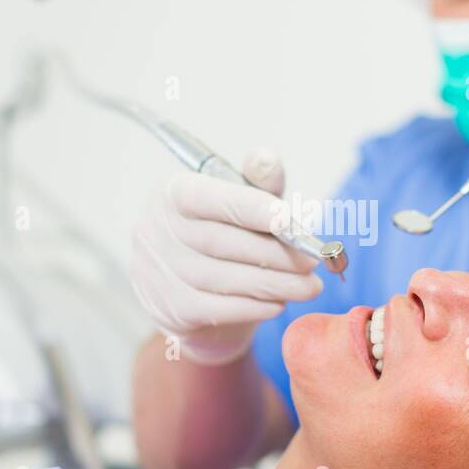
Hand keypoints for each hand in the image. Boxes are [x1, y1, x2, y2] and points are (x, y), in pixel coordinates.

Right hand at [131, 148, 322, 362]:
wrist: (196, 298)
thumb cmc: (226, 238)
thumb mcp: (244, 205)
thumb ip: (258, 183)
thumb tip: (267, 158)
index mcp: (172, 192)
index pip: (207, 198)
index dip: (250, 208)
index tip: (289, 220)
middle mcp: (156, 230)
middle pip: (221, 242)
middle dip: (275, 254)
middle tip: (312, 262)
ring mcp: (158, 273)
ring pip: (225, 279)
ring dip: (275, 284)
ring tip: (309, 286)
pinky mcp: (171, 309)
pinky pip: (220, 309)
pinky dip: (255, 307)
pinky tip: (279, 303)